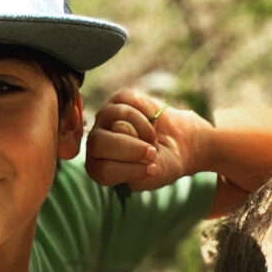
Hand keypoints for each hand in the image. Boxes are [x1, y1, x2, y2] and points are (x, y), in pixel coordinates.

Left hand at [84, 89, 200, 193]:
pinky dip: (148, 112)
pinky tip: (153, 121)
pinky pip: (131, 100)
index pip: (102, 170)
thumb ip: (135, 160)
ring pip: (117, 117)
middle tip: (152, 152)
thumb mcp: (153, 172)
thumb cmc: (160, 163)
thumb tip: (119, 127)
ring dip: (143, 129)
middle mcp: (95, 141)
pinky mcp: (118, 99)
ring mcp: (104, 118)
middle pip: (97, 143)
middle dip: (130, 149)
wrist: (176, 144)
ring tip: (153, 139)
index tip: (153, 169)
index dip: (130, 170)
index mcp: (98, 167)